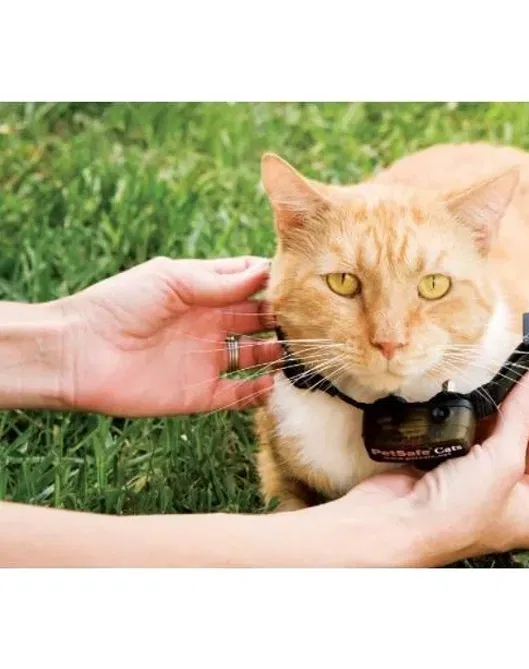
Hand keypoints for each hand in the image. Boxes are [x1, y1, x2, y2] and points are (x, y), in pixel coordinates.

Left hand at [57, 256, 280, 416]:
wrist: (76, 353)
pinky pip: (237, 395)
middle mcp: (210, 325)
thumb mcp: (170, 280)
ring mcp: (206, 360)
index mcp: (203, 293)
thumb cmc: (117, 304)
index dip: (273, 282)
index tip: (301, 281)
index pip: (249, 285)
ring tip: (302, 351)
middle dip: (283, 319)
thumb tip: (265, 273)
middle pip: (258, 321)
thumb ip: (218, 282)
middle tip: (311, 319)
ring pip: (255, 357)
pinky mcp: (198, 394)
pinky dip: (258, 392)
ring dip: (277, 354)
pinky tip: (274, 383)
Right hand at [329, 360, 528, 565]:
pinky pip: (462, 430)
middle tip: (524, 363)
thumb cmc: (456, 509)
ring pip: (490, 432)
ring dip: (493, 403)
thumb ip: (523, 415)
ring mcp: (472, 482)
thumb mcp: (503, 461)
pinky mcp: (443, 465)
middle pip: (522, 438)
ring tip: (499, 367)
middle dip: (522, 402)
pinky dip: (465, 409)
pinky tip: (469, 385)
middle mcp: (506, 497)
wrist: (391, 525)